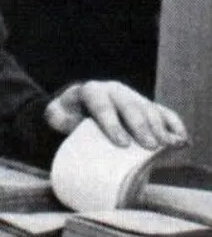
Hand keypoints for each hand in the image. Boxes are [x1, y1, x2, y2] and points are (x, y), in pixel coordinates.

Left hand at [46, 81, 188, 149]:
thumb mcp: (55, 116)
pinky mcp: (146, 106)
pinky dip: (174, 125)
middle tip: (149, 146)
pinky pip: (164, 113)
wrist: (76, 109)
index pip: (101, 104)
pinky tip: (181, 139)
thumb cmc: (65, 116)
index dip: (112, 123)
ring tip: (167, 145)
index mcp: (91, 91)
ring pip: (148, 108)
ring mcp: (133, 96)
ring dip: (159, 128)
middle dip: (141, 126)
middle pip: (129, 106)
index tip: (122, 143)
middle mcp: (114, 90)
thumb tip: (68, 125)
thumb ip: (58, 119)